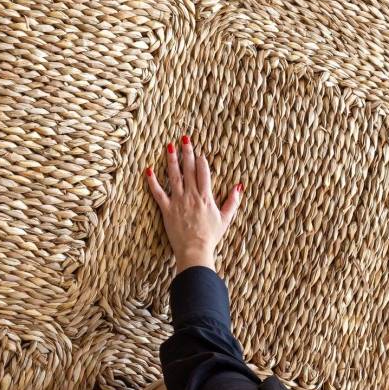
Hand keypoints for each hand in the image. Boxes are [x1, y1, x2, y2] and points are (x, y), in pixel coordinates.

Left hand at [145, 135, 243, 272]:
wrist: (195, 250)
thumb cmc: (211, 236)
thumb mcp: (226, 218)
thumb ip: (233, 201)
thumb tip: (239, 186)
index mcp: (206, 197)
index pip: (204, 173)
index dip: (201, 161)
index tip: (199, 151)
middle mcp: (192, 196)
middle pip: (189, 170)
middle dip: (187, 153)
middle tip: (184, 138)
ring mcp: (178, 201)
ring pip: (174, 177)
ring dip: (171, 160)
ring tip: (169, 146)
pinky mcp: (167, 209)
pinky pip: (158, 193)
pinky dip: (153, 182)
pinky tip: (149, 170)